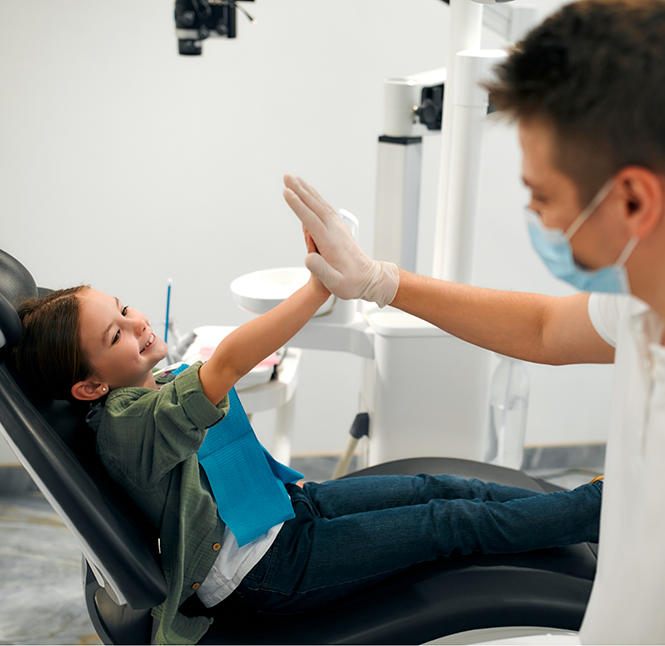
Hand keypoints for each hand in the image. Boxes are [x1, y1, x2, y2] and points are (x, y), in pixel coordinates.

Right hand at [283, 174, 398, 306]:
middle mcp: (335, 231)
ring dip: (307, 191)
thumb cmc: (352, 283)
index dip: (297, 206)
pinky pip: (325, 208)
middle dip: (300, 191)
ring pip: (320, 204)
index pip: (311, 220)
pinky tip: (310, 193)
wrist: (370, 279)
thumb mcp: (335, 282)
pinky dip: (315, 198)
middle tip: (286, 177)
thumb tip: (308, 258)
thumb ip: (322, 270)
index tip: (286, 192)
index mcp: (331, 243)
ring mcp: (338, 228)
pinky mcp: (339, 228)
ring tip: (294, 179)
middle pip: (315, 206)